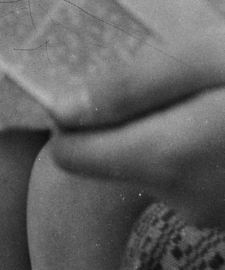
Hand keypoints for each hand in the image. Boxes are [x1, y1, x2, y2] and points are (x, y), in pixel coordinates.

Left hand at [48, 35, 224, 228]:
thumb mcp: (207, 60)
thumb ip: (133, 88)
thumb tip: (60, 109)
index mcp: (162, 158)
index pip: (70, 154)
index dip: (73, 117)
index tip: (94, 81)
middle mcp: (178, 197)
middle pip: (114, 157)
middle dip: (126, 118)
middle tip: (160, 77)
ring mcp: (210, 210)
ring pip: (156, 163)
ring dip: (166, 129)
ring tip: (198, 90)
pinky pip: (191, 174)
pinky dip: (195, 146)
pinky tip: (218, 114)